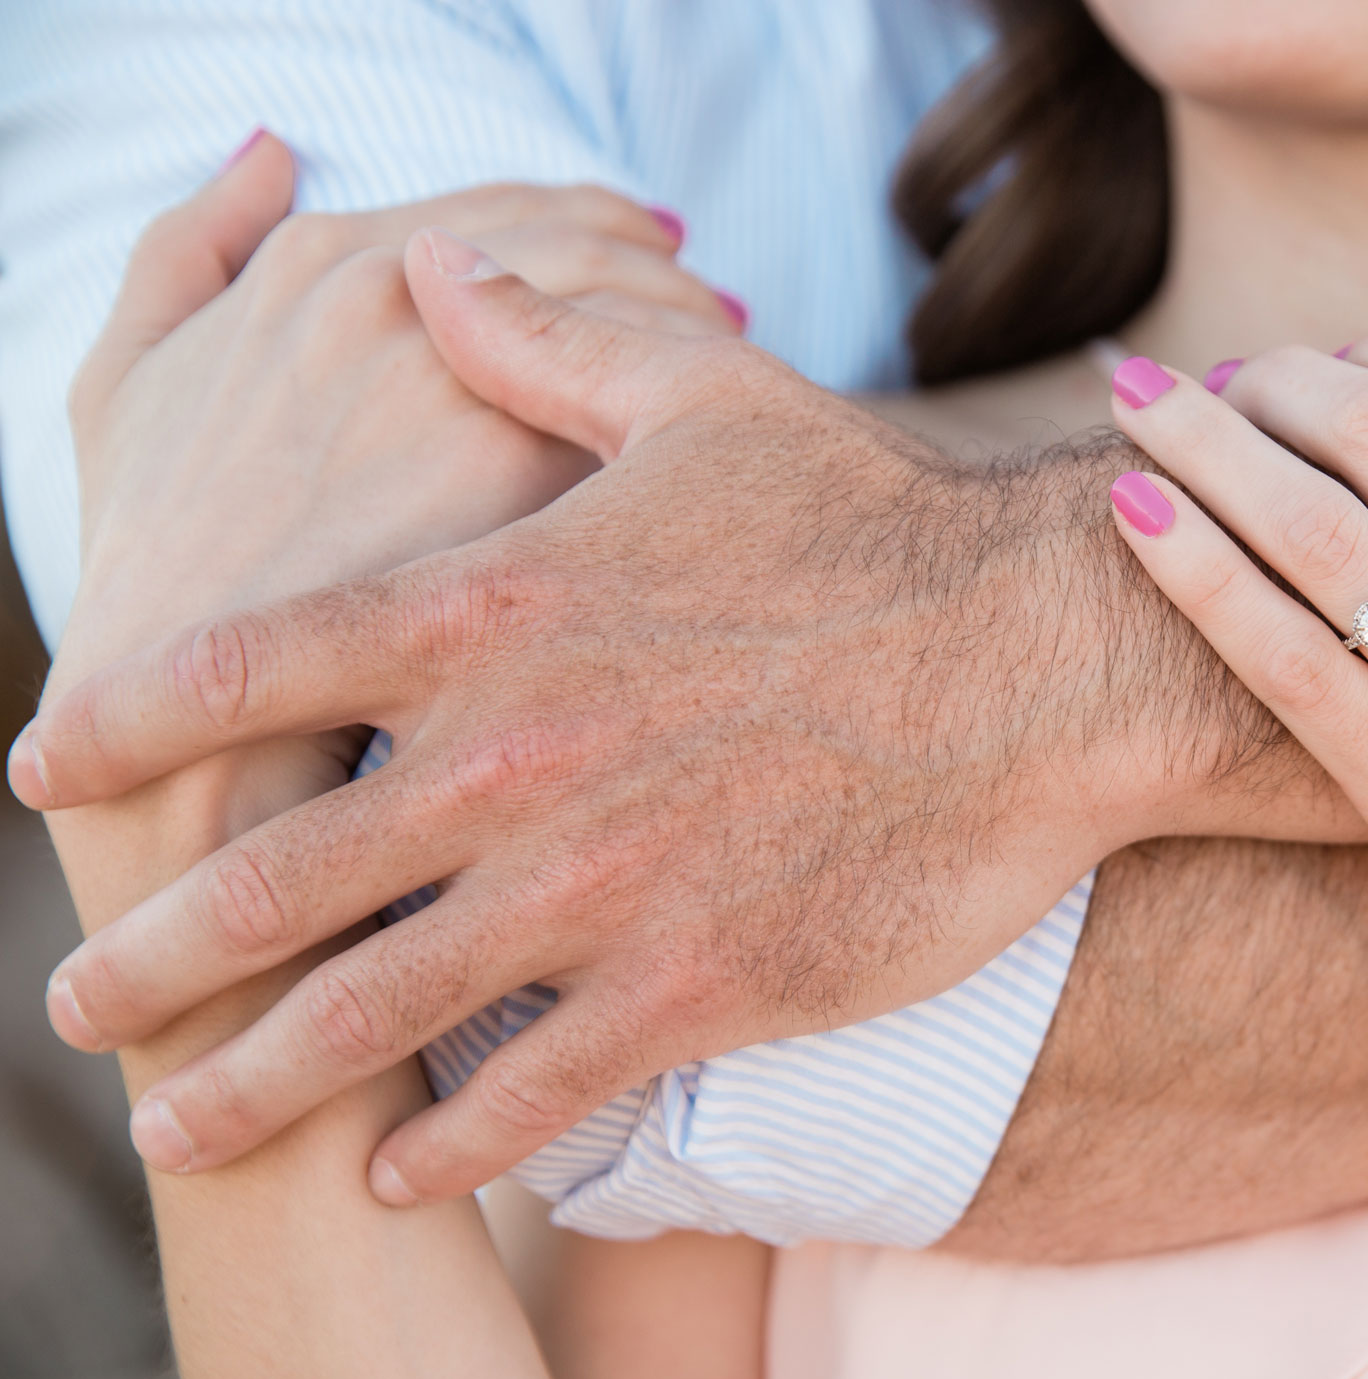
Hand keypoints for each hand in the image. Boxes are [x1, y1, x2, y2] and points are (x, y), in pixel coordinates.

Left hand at [19, 239, 1181, 1200]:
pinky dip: (450, 1152)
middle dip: (145, 954)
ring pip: (369, 1020)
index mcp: (491, 609)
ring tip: (178, 1134)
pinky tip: (400, 1183)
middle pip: (264, 883)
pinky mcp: (698, 987)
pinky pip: (534, 1096)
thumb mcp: (705, 397)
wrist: (1048, 660)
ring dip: (250, 1088)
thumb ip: (543, 344)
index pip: (241, 672)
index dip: (117, 724)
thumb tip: (430, 272)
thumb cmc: (878, 525)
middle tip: (74, 1004)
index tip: (47, 771)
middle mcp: (512, 760)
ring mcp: (599, 888)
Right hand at [57, 130, 738, 695]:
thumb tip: (270, 153)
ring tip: (727, 375)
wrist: (201, 722)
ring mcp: (469, 385)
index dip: (587, 228)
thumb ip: (194, 252)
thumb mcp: (127, 386)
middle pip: (591, 247)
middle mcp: (399, 302)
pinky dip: (702, 401)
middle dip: (659, 275)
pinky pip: (662, 396)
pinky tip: (720, 453)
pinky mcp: (532, 472)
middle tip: (713, 312)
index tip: (648, 256)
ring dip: (695, 328)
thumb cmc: (160, 565)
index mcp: (320, 265)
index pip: (504, 213)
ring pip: (641, 310)